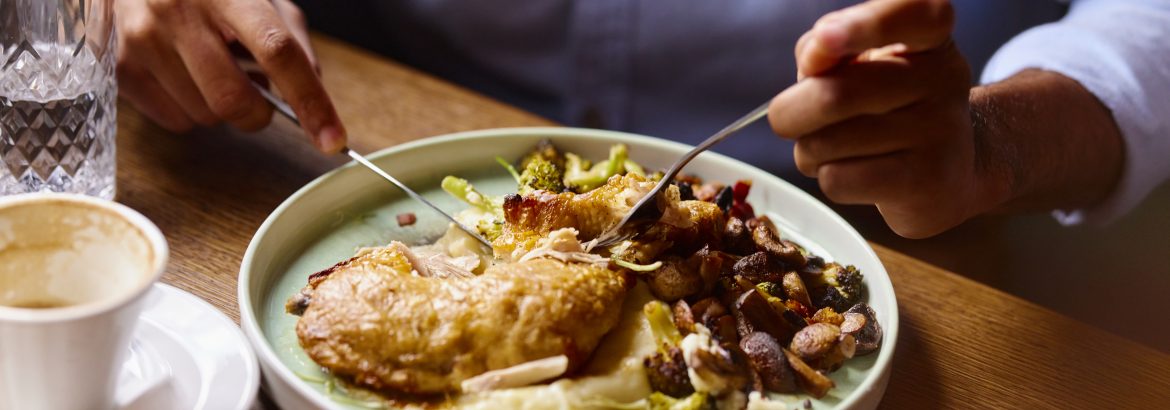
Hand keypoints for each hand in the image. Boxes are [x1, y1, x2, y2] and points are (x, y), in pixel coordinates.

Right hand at [115, 0, 345, 152]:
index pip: (277, 50)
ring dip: (221, 109)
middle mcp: (179, 9)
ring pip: (205, 116)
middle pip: (235, 99)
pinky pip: (175, 121)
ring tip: (211, 71)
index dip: (310, 100)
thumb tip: (315, 96)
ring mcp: (143, 37)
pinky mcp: (120, 65)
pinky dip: (191, 111)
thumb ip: (291, 40)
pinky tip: (184, 76)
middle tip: (257, 95)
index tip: (332, 139)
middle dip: (258, 114)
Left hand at [768, 0, 999, 237]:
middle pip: (833, 95)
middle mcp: (944, 78)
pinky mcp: (926, 183)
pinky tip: (856, 174)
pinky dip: (829, 179)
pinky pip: (837, 180)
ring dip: (809, 151)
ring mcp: (940, 132)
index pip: (913, 12)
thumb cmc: (889, 108)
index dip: (864, 24)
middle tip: (795, 119)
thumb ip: (829, 47)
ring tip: (837, 149)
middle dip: (790, 112)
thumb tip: (813, 59)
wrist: (949, 171)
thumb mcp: (862, 63)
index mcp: (930, 37)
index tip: (824, 37)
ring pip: (826, 143)